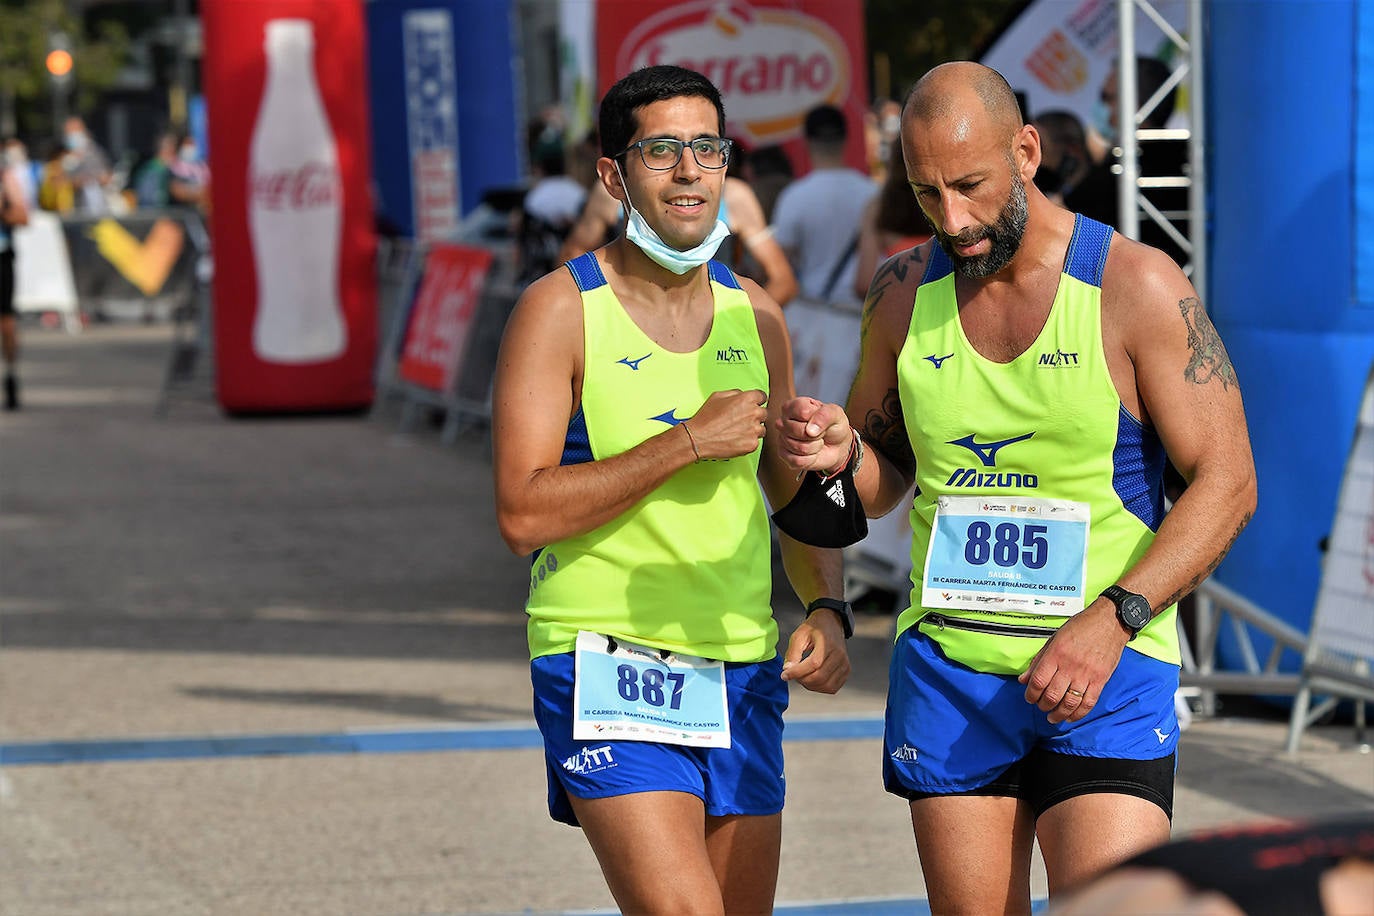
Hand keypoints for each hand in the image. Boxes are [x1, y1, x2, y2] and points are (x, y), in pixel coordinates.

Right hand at [685, 389, 767, 459]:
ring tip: (737, 432)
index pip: (762, 397)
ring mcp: (754, 429)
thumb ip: (735, 393)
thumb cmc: (706, 417)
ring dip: (753, 430)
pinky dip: (748, 441)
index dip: (756, 401)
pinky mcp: (752, 444)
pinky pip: (756, 442)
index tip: (752, 406)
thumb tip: (742, 395)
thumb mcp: (718, 396)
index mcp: (747, 399)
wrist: (699, 438)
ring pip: (761, 429)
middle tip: (741, 421)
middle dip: (754, 416)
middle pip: (763, 413)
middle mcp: (754, 413)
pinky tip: (736, 440)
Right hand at [774, 397, 852, 474]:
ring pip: (799, 447)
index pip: (802, 412)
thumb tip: (809, 430)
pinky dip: (810, 459)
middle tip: (820, 433)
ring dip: (814, 448)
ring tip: (816, 442)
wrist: (837, 446)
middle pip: (797, 430)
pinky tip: (812, 453)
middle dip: (816, 435)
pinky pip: (797, 461)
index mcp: (794, 406)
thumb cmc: (833, 426)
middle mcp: (784, 421)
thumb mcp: (836, 414)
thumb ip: (825, 415)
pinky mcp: (784, 455)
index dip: (817, 419)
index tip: (822, 420)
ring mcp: (782, 438)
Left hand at [780, 607, 850, 693]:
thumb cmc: (814, 629)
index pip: (813, 664)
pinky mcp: (846, 671)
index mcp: (828, 643)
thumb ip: (793, 653)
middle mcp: (840, 655)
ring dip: (810, 685)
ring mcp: (845, 664)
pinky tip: (812, 679)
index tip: (784, 675)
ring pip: (826, 686)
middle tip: (792, 674)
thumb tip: (787, 670)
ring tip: (802, 676)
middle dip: (802, 680)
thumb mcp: (799, 635)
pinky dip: (820, 687)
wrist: (831, 624)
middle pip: (819, 677)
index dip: (797, 672)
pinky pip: (832, 688)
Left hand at [1017, 602, 1129, 723]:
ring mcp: (1086, 674)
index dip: (1031, 694)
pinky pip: (1088, 702)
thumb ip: (1039, 661)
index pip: (1038, 681)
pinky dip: (1078, 713)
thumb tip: (1023, 679)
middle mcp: (1070, 666)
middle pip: (1052, 695)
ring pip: (1069, 702)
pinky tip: (1071, 717)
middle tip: (1041, 706)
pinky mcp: (1101, 679)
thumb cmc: (1081, 627)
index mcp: (1056, 654)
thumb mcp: (1054, 639)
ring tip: (1053, 717)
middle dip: (1043, 705)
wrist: (1109, 622)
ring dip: (1059, 714)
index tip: (1029, 698)